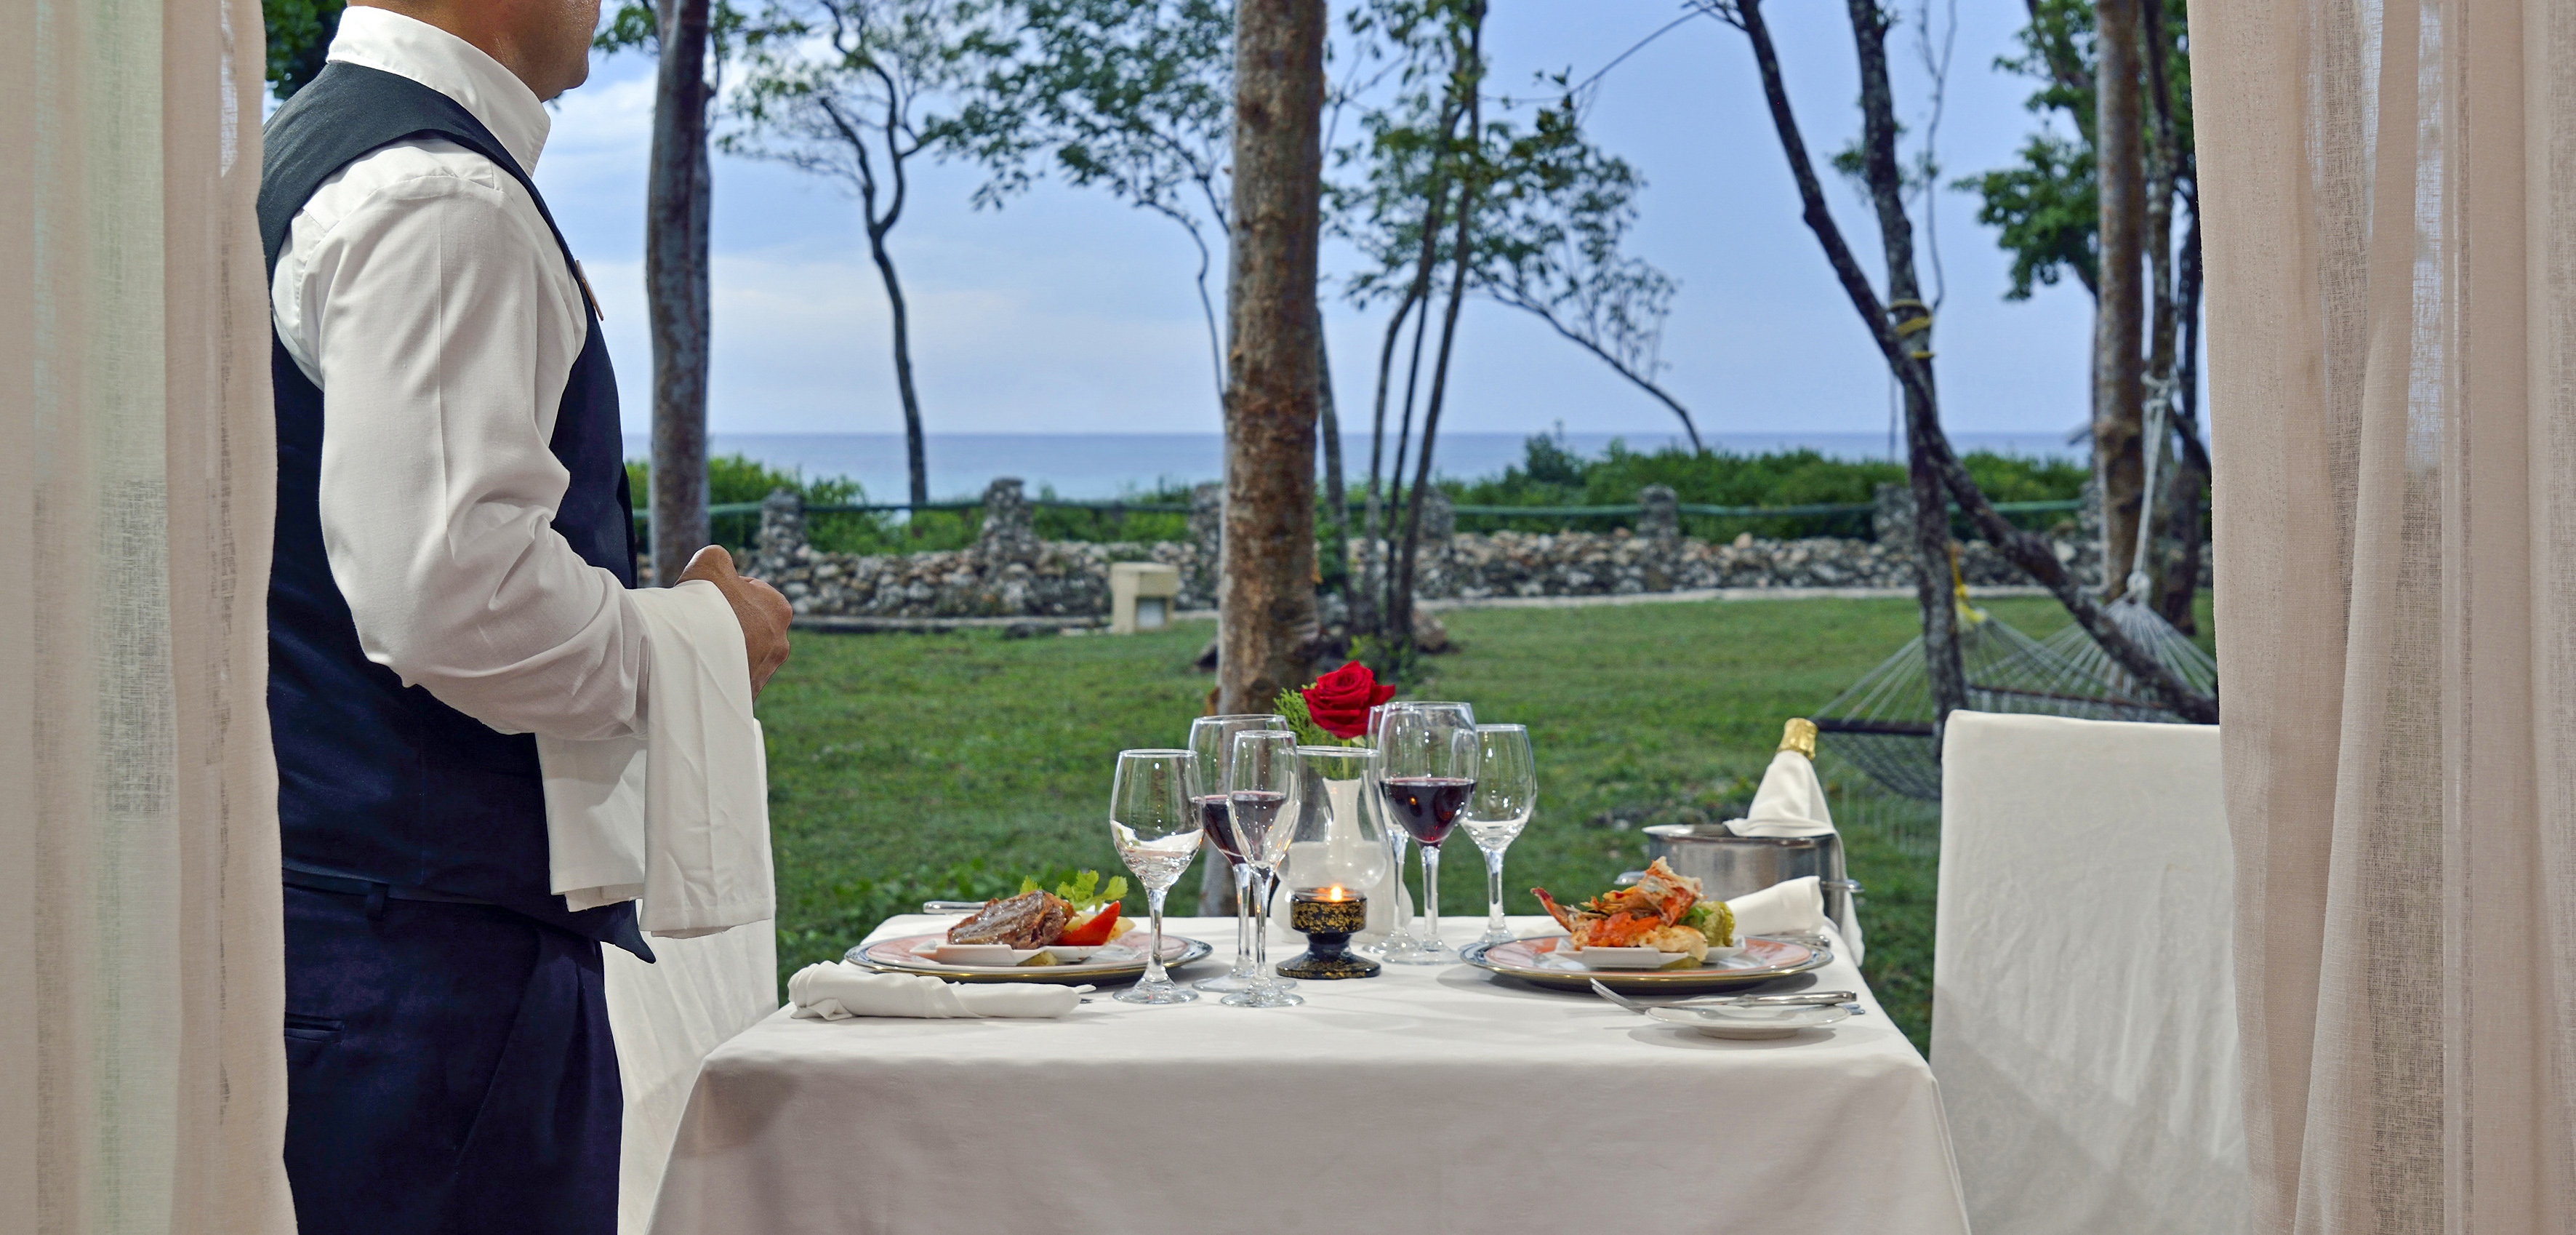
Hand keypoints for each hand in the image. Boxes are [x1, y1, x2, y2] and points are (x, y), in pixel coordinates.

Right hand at [678, 545, 791, 698]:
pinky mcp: (748, 694)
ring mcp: (766, 671)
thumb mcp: (711, 562)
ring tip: (700, 646)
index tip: (708, 597)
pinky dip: (719, 671)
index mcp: (779, 609)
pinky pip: (733, 677)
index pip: (751, 592)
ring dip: (723, 648)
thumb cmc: (707, 605)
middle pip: (747, 625)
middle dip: (726, 623)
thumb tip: (718, 562)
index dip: (724, 591)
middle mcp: (780, 642)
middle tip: (701, 623)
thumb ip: (718, 556)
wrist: (697, 656)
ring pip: (741, 652)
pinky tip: (702, 665)